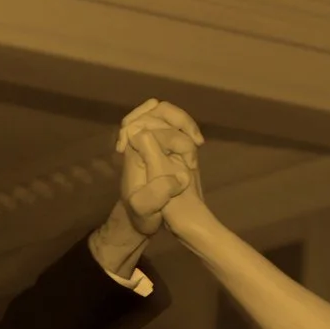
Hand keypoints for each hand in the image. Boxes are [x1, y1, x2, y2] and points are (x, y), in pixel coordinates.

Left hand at [113, 100, 204, 235]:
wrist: (140, 217)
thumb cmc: (140, 213)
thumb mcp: (144, 209)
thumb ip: (156, 193)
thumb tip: (180, 175)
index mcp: (132, 151)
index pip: (148, 126)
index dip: (171, 138)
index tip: (190, 160)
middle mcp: (137, 139)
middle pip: (155, 110)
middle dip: (180, 122)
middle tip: (197, 142)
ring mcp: (148, 138)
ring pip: (164, 112)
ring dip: (183, 121)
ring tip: (197, 140)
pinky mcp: (159, 141)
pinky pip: (170, 121)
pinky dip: (185, 125)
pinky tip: (196, 140)